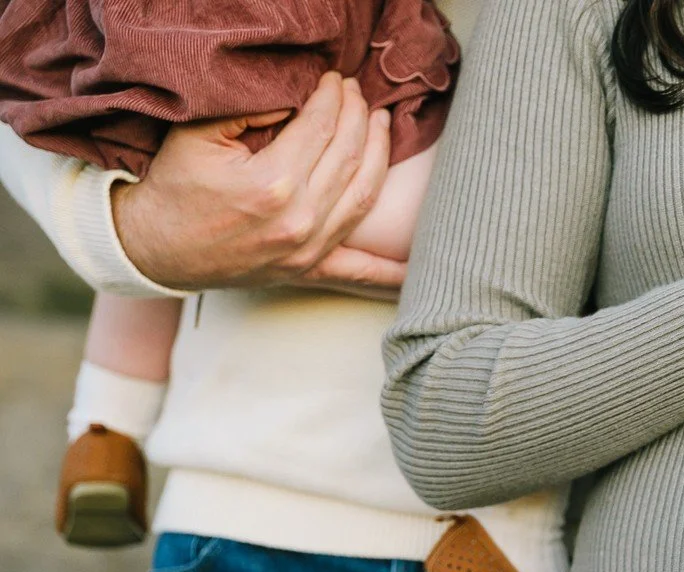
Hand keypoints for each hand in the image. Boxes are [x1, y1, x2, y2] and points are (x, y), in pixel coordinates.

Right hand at [111, 73, 404, 292]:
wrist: (154, 249)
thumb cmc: (174, 188)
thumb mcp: (199, 135)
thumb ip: (250, 110)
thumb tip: (297, 99)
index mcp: (273, 184)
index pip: (323, 126)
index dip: (334, 96)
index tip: (335, 79)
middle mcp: (299, 219)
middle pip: (351, 155)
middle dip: (360, 116)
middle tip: (359, 93)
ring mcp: (308, 249)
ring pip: (365, 195)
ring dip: (382, 155)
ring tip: (382, 125)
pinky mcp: (309, 270)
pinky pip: (360, 270)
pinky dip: (392, 268)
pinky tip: (419, 263)